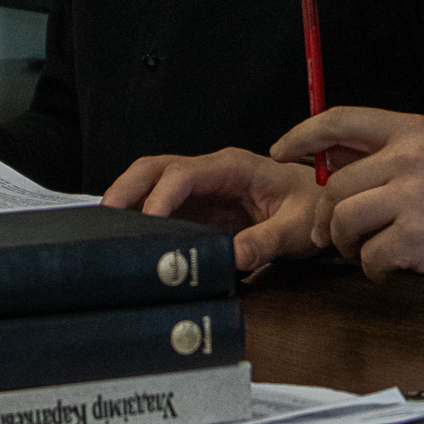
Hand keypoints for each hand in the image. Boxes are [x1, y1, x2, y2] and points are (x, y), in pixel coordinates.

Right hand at [101, 149, 320, 272]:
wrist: (319, 205)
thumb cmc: (310, 205)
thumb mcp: (297, 225)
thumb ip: (268, 240)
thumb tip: (236, 256)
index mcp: (233, 167)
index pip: (186, 173)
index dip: (162, 195)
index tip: (148, 220)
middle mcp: (211, 172)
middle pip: (157, 168)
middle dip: (127, 186)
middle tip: (104, 214)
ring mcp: (201, 189)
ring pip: (152, 183)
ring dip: (128, 199)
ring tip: (105, 227)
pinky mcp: (197, 208)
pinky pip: (162, 206)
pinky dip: (140, 217)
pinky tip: (128, 237)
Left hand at [270, 108, 423, 286]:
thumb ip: (384, 154)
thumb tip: (325, 159)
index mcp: (412, 130)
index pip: (341, 120)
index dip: (302, 134)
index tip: (279, 150)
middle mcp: (409, 158)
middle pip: (334, 185)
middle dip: (326, 216)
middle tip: (334, 235)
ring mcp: (413, 197)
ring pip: (343, 221)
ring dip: (347, 244)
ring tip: (369, 249)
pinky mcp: (416, 237)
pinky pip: (368, 256)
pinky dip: (374, 268)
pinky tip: (395, 265)